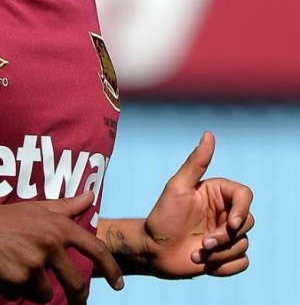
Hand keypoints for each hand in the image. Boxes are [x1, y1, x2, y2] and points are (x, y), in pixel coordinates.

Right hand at [0, 191, 123, 303]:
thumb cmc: (3, 218)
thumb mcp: (36, 208)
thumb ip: (66, 206)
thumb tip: (91, 195)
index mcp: (58, 225)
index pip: (95, 249)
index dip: (112, 269)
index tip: (120, 284)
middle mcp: (50, 244)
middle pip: (75, 283)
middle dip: (77, 297)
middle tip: (76, 302)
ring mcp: (34, 263)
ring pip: (47, 294)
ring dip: (34, 289)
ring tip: (17, 269)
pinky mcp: (18, 280)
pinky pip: (23, 296)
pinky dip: (14, 290)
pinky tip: (3, 272)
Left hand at [143, 131, 253, 277]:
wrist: (153, 249)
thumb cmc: (163, 215)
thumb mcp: (177, 186)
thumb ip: (196, 162)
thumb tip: (209, 134)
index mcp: (217, 193)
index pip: (245, 196)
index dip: (243, 210)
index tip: (232, 224)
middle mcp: (224, 212)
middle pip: (248, 222)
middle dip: (225, 237)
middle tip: (203, 242)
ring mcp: (226, 235)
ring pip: (243, 245)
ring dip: (220, 253)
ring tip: (196, 252)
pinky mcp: (226, 256)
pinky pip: (241, 263)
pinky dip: (224, 266)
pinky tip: (204, 263)